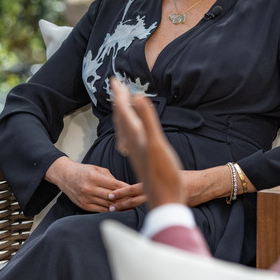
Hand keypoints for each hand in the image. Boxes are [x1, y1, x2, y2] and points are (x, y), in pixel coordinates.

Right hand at [45, 156, 138, 212]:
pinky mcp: (84, 206)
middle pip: (112, 197)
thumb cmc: (83, 171)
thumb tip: (124, 187)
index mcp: (94, 177)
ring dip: (119, 207)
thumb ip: (110, 178)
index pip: (114, 185)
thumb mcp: (97, 169)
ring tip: (130, 207)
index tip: (135, 191)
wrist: (65, 176)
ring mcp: (86, 198)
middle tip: (136, 201)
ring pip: (107, 205)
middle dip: (124, 199)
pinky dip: (110, 210)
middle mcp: (89, 188)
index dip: (126, 189)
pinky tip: (117, 210)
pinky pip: (100, 210)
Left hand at [110, 78, 185, 208]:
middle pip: (121, 118)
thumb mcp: (156, 144)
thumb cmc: (164, 175)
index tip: (114, 78)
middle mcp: (132, 143)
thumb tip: (136, 96)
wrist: (166, 200)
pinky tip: (131, 132)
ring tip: (121, 104)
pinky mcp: (141, 158)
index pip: (123, 110)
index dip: (119, 94)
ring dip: (122, 113)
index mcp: (135, 136)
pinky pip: (129, 138)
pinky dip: (128, 129)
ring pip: (124, 129)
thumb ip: (147, 120)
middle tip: (116, 85)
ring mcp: (135, 152)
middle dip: (118, 101)